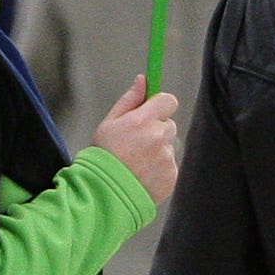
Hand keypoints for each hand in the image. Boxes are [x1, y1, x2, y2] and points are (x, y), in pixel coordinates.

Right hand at [95, 83, 181, 203]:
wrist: (104, 194)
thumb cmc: (103, 156)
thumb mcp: (109, 123)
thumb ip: (129, 100)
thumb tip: (143, 80)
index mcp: (142, 121)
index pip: (168, 100)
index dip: (160, 104)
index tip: (151, 109)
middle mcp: (158, 138)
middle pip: (168, 124)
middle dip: (156, 128)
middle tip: (135, 142)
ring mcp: (167, 158)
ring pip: (168, 145)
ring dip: (157, 149)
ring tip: (135, 161)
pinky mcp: (172, 175)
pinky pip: (169, 164)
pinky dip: (159, 167)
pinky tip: (141, 173)